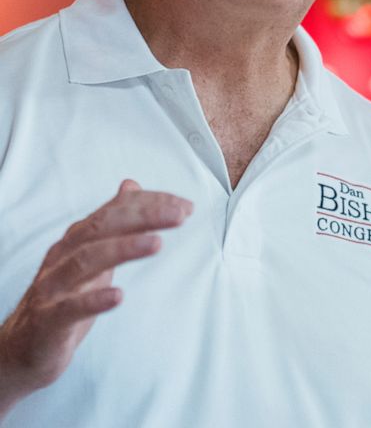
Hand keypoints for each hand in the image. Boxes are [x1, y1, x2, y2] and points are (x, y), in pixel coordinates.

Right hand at [0, 180, 192, 414]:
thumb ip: (112, 223)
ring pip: (85, 261)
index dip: (149, 204)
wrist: (20, 350)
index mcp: (77, 240)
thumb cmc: (63, 298)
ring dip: (123, 249)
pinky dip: (93, 301)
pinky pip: (69, 309)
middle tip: (180, 215)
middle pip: (102, 228)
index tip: (185, 205)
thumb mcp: (91, 255)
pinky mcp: (47, 322)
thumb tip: (131, 185)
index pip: (114, 211)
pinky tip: (118, 296)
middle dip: (143, 217)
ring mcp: (52, 289)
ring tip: (157, 243)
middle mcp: (62, 257)